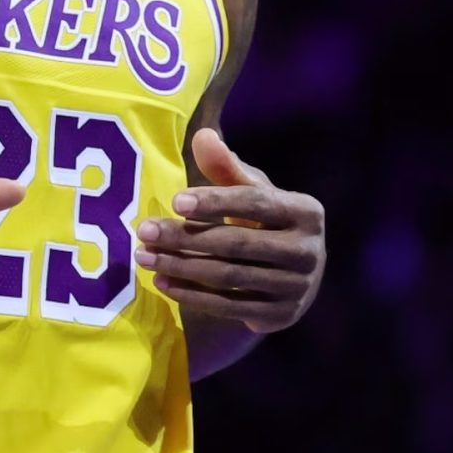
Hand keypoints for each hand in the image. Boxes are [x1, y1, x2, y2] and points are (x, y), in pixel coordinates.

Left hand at [136, 128, 324, 333]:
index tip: (174, 201)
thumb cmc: (269, 224)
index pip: (256, 203)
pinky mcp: (279, 316)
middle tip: (144, 231)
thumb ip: (227, 168)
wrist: (297, 279)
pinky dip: (192, 295)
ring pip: (228, 276)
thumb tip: (202, 136)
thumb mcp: (255, 193)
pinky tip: (162, 283)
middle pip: (237, 243)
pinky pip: (228, 306)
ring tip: (145, 257)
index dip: (216, 201)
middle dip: (185, 237)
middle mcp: (308, 251)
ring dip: (181, 266)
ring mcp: (296, 287)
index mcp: (305, 212)